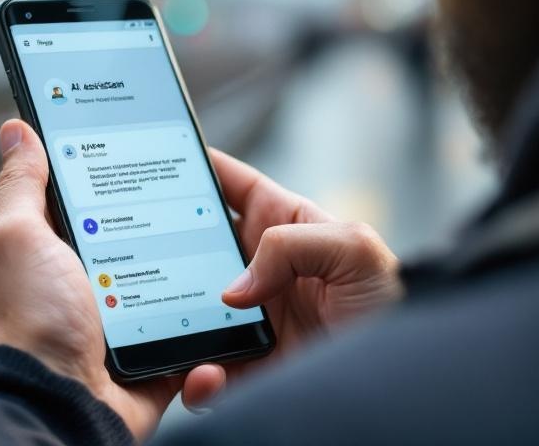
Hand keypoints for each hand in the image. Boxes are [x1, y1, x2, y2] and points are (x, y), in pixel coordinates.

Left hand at [0, 119, 218, 439]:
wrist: (60, 403)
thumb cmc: (30, 320)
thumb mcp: (18, 237)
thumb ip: (22, 185)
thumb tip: (16, 129)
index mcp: (43, 253)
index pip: (77, 199)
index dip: (105, 172)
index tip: (140, 145)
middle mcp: (77, 286)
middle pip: (129, 236)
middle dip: (160, 216)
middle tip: (193, 187)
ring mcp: (114, 322)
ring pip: (163, 280)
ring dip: (188, 267)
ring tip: (220, 236)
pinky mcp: (147, 354)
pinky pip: (186, 328)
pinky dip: (202, 316)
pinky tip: (222, 291)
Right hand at [180, 149, 401, 408]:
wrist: (400, 381)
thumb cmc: (392, 304)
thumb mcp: (355, 249)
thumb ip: (291, 244)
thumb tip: (235, 286)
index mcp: (286, 227)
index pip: (233, 187)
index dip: (199, 169)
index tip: (161, 158)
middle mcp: (261, 270)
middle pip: (197, 248)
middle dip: (166, 245)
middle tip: (138, 245)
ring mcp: (250, 320)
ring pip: (190, 310)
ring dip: (172, 316)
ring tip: (164, 322)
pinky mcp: (247, 369)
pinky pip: (204, 374)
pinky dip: (196, 377)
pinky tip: (206, 374)